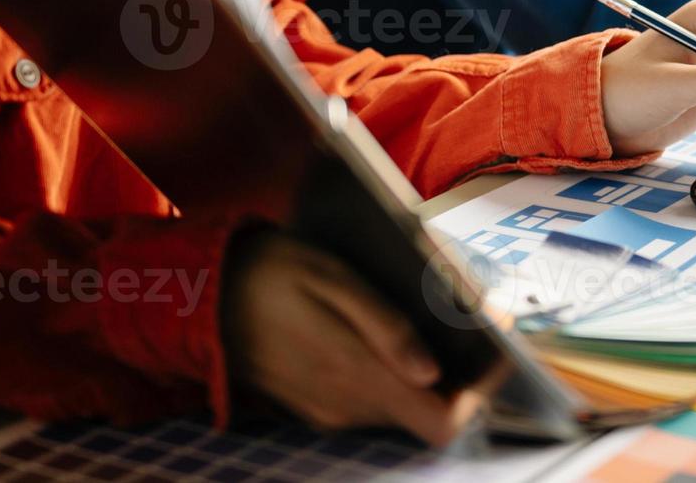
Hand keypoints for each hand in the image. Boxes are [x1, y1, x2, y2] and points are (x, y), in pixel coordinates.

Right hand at [224, 232, 503, 446]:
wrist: (201, 295)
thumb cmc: (272, 273)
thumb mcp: (333, 281)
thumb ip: (385, 329)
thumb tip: (431, 371)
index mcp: (358, 376)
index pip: (441, 422)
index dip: (477, 395)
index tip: (493, 356)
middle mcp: (347, 406)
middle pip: (426, 413)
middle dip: (456, 376)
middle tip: (474, 325)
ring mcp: (328, 411)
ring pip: (400, 406)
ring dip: (423, 373)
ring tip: (431, 322)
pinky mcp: (314, 405)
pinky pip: (370, 399)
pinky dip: (391, 373)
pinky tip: (387, 334)